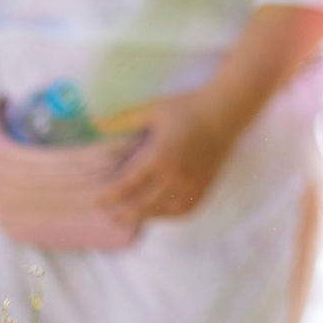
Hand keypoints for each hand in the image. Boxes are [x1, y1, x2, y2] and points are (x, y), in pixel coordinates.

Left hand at [94, 88, 243, 224]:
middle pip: (143, 204)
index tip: (98, 201)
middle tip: (109, 217)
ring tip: (131, 217)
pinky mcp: (205, 184)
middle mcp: (175, 175)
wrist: (227, 110)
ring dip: (145, 216)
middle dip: (124, 213)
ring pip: (164, 210)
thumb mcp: (152, 109)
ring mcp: (192, 182)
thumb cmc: (188, 106)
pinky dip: (170, 214)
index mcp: (159, 157)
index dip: (110, 196)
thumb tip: (95, 122)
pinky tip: (160, 212)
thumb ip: (123, 119)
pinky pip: (185, 208)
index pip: (127, 185)